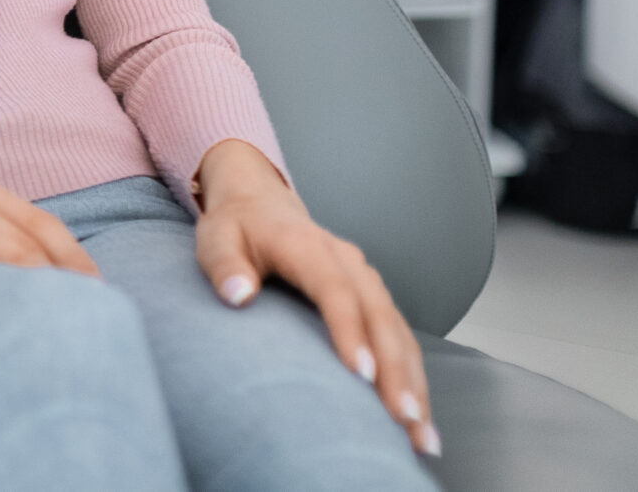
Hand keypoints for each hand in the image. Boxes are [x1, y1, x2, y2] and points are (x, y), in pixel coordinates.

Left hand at [193, 139, 438, 456]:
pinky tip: (418, 416)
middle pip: (379, 317)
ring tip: (422, 434)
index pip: (334, 288)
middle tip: (404, 419)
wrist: (261, 202)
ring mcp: (366, 279)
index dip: (350, 330)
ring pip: (398, 332)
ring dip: (414, 381)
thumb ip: (224, 265)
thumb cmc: (235, 228)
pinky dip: (412, 376)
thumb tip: (238, 295)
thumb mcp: (215, 238)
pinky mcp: (373, 297)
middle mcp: (347, 261)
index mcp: (307, 245)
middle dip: (396, 370)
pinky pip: (399, 338)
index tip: (360, 374)